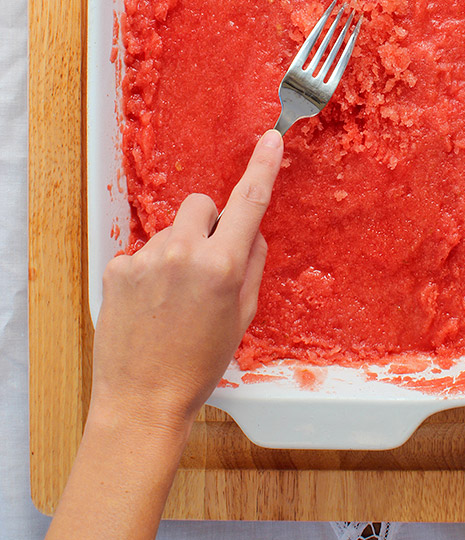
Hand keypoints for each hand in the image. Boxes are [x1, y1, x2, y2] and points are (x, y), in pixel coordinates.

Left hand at [90, 129, 283, 435]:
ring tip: (172, 298)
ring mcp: (146, 258)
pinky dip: (150, 270)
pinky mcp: (118, 268)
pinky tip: (150, 303)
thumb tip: (250, 231)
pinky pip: (143, 252)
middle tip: (206, 264)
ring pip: (171, 230)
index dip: (263, 167)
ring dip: (177, 250)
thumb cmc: (198, 365)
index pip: (248, 203)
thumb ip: (251, 265)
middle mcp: (183, 253)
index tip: (271, 140)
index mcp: (222, 266)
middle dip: (207, 224)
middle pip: (200, 205)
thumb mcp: (242, 317)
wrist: (143, 399)